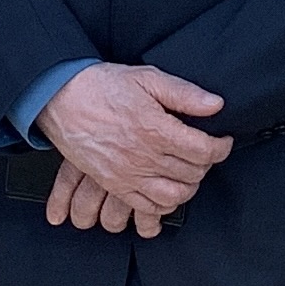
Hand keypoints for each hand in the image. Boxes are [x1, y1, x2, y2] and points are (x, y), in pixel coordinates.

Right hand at [36, 63, 227, 226]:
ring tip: (190, 170)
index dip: (221, 147)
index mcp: (155, 128)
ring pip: (174, 195)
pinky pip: (147, 206)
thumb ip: (184, 93)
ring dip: (189, 186)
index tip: (222, 140)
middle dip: (207, 164)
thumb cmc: (103, 86)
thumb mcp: (147, 78)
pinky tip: (168, 188)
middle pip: (192, 173)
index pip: (203, 150)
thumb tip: (216, 105)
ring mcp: (128, 174)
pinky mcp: (114, 184)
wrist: (62, 99)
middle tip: (206, 151)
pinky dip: (164, 203)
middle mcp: (143, 156)